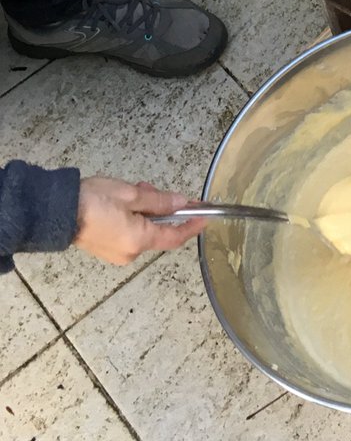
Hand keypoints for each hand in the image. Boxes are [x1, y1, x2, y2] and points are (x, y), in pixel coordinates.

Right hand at [74, 176, 206, 265]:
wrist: (54, 212)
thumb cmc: (94, 200)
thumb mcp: (132, 194)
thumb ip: (160, 201)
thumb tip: (182, 202)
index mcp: (139, 240)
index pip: (175, 237)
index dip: (192, 226)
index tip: (206, 214)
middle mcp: (130, 253)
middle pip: (158, 230)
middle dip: (161, 208)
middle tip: (150, 188)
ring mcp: (116, 253)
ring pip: (144, 229)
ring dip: (146, 209)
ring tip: (134, 189)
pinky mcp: (106, 248)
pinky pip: (130, 232)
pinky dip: (134, 217)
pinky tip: (124, 201)